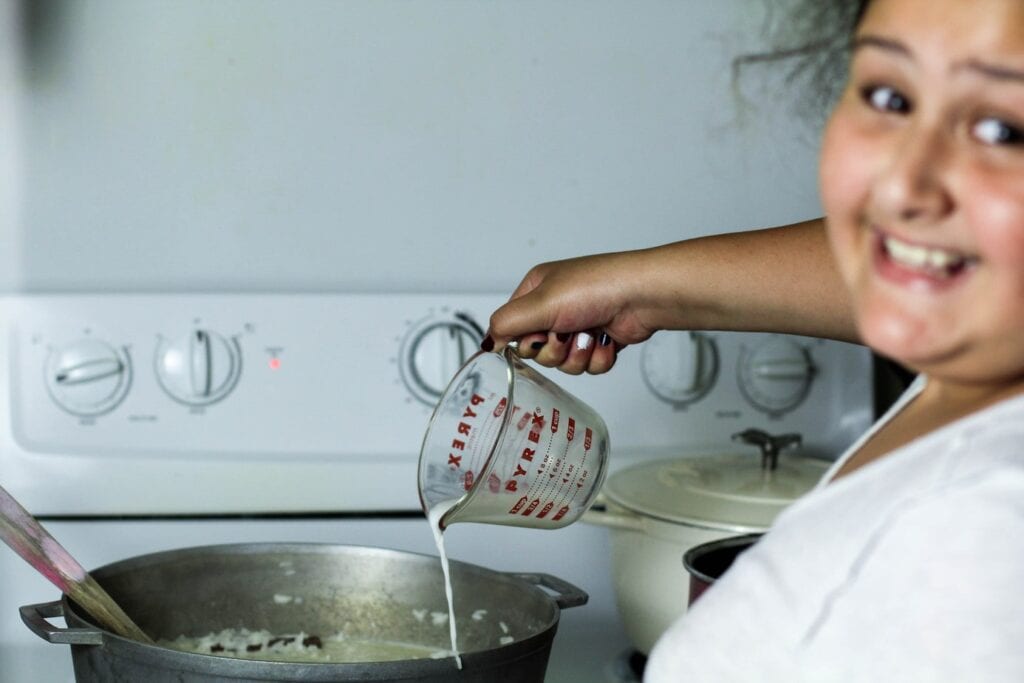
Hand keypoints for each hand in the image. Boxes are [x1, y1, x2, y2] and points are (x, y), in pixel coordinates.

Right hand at [483, 250, 659, 374]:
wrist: (642, 297)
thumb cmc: (595, 288)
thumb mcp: (540, 303)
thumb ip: (506, 323)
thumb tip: (487, 343)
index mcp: (536, 291)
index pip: (512, 327)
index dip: (523, 340)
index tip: (535, 336)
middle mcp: (556, 308)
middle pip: (537, 351)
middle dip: (554, 349)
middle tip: (566, 334)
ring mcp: (579, 325)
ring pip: (563, 363)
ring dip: (577, 355)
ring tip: (590, 334)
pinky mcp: (599, 341)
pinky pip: (587, 367)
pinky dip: (596, 358)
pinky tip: (604, 340)